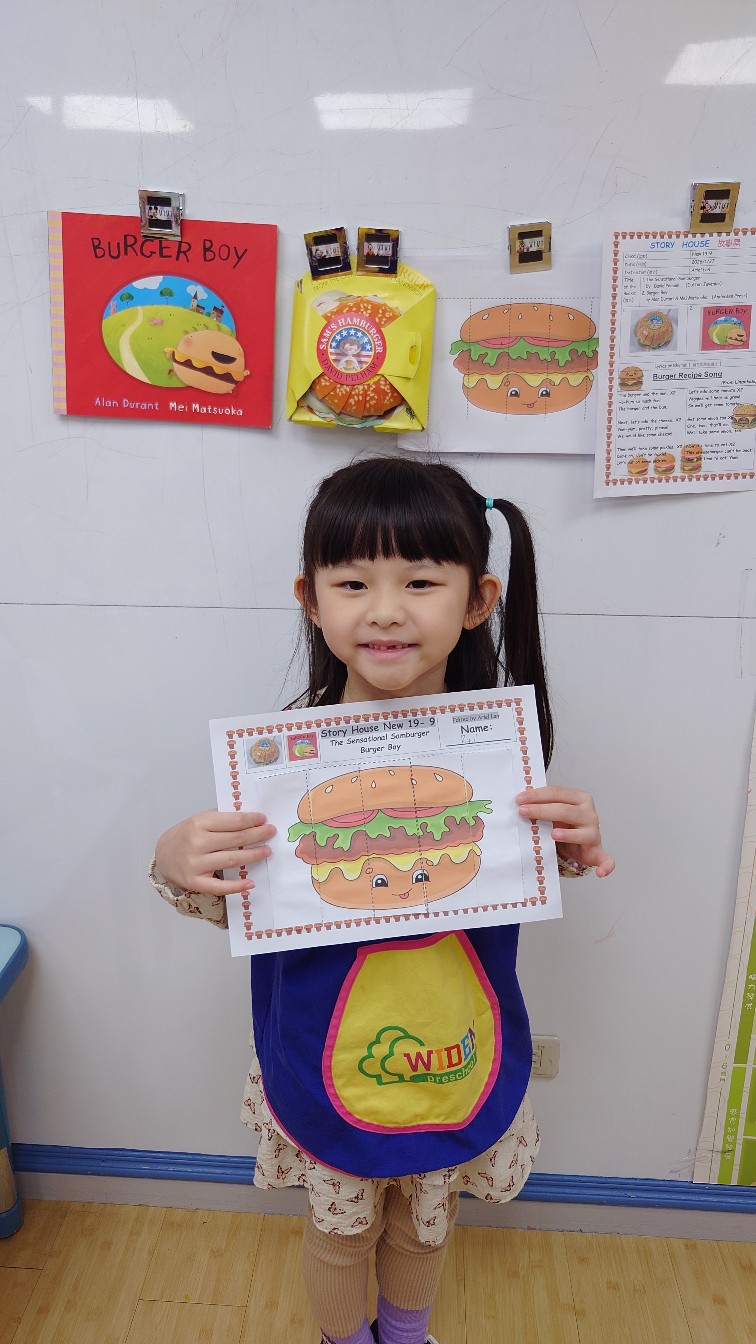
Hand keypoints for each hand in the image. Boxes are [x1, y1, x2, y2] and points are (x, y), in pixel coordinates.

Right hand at [154, 810, 275, 894]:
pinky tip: (250, 882)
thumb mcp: (199, 820)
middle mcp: (197, 843)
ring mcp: (195, 864)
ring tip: (266, 851)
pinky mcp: (195, 882)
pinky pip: (220, 886)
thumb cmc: (185, 836)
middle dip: (257, 835)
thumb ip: (221, 818)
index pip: (233, 821)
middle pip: (235, 839)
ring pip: (232, 859)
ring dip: (253, 855)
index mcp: (198, 823)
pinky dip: (237, 886)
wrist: (162, 856)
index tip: (263, 819)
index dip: (251, 820)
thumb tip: (250, 818)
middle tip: (271, 832)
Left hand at [515, 786, 614, 877]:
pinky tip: (600, 873)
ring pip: (581, 833)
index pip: (557, 793)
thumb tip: (518, 802)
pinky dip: (606, 866)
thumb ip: (541, 805)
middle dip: (542, 810)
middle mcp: (588, 813)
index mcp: (579, 798)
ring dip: (568, 835)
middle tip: (523, 812)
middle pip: (565, 810)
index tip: (519, 799)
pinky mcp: (598, 851)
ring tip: (554, 835)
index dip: (537, 795)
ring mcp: (594, 832)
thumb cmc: (565, 823)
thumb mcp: (554, 811)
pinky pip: (606, 859)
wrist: (581, 842)